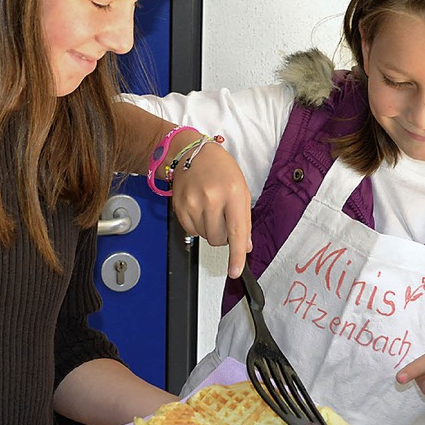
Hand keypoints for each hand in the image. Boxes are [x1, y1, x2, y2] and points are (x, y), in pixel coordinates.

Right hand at [170, 142, 251, 277]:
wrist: (192, 152)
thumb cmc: (220, 169)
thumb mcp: (241, 189)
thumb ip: (244, 220)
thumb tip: (245, 246)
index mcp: (232, 193)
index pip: (236, 232)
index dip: (236, 255)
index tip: (235, 271)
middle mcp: (211, 199)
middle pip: (218, 239)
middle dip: (224, 236)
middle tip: (224, 217)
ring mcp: (192, 204)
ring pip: (204, 237)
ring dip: (210, 229)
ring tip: (210, 208)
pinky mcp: (179, 207)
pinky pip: (191, 231)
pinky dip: (197, 226)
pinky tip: (199, 208)